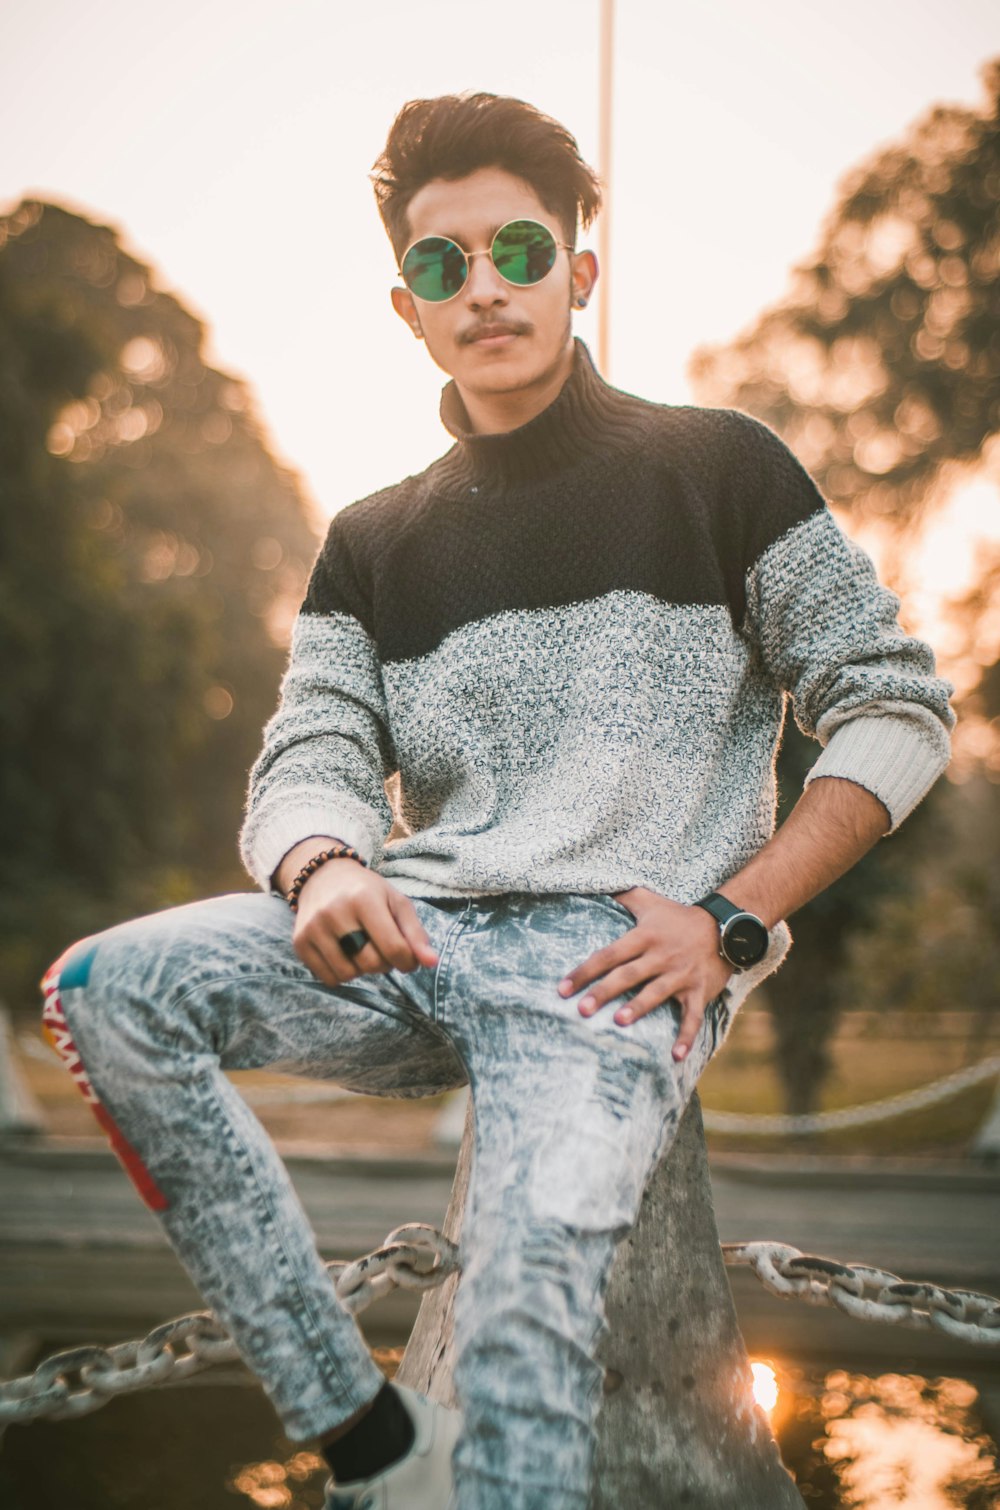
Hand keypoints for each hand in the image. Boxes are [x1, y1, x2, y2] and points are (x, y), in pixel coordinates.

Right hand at [292, 860, 439, 985]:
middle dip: (385, 964)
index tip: (408, 959)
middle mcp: (335, 912)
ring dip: (362, 969)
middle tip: (382, 949)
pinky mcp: (299, 942)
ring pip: (349, 974)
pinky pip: (328, 978)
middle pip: (371, 964)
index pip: (393, 947)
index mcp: (364, 898)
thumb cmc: (366, 891)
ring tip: (362, 949)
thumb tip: (432, 962)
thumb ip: (416, 933)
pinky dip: (342, 973)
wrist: (323, 876)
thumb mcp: (395, 902)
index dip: (408, 961)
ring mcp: (313, 928)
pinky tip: (344, 953)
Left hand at [556, 887, 731, 1059]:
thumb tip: (593, 882)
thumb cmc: (678, 917)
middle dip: (604, 991)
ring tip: (619, 1022)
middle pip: (628, 974)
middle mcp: (660, 955)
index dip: (584, 971)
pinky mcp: (699, 990)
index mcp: (644, 936)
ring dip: (639, 1007)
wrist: (725, 926)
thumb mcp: (650, 901)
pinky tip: (675, 1056)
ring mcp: (681, 974)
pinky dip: (685, 1036)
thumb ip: (622, 895)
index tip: (562, 989)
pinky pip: (692, 1016)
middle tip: (582, 1009)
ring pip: (656, 992)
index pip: (608, 954)